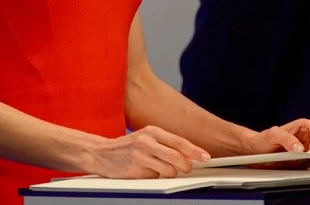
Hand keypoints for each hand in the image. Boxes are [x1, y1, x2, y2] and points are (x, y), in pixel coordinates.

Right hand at [92, 125, 210, 178]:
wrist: (103, 153)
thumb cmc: (129, 147)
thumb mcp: (147, 138)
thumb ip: (166, 144)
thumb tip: (189, 154)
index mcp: (152, 131)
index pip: (179, 141)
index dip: (195, 150)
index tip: (206, 157)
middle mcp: (147, 141)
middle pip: (177, 157)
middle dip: (186, 166)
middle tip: (186, 169)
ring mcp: (140, 155)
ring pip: (169, 171)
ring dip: (169, 174)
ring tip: (159, 169)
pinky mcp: (135, 169)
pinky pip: (155, 178)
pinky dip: (154, 178)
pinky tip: (145, 172)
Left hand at [246, 118, 309, 169]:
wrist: (255, 152)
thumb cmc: (262, 139)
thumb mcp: (273, 135)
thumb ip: (286, 139)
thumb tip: (300, 148)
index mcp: (300, 127)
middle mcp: (304, 138)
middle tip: (302, 155)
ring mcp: (303, 151)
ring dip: (305, 160)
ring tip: (290, 158)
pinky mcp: (300, 162)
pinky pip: (307, 166)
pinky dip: (301, 167)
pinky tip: (290, 164)